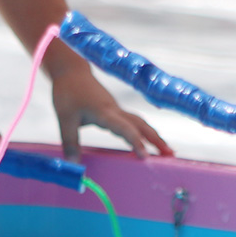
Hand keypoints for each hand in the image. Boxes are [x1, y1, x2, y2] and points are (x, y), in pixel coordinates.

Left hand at [49, 68, 170, 161]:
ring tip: (166, 151)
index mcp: (104, 112)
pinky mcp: (115, 110)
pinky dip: (144, 132)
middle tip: (171, 155)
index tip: (145, 157)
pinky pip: (133, 122)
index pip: (125, 129)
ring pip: (140, 122)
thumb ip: (71, 142)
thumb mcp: (65, 119)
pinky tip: (148, 141)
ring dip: (154, 136)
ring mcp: (117, 109)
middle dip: (156, 140)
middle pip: (141, 125)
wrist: (72, 71)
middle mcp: (115, 110)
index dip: (136, 143)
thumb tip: (73, 165)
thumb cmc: (68, 93)